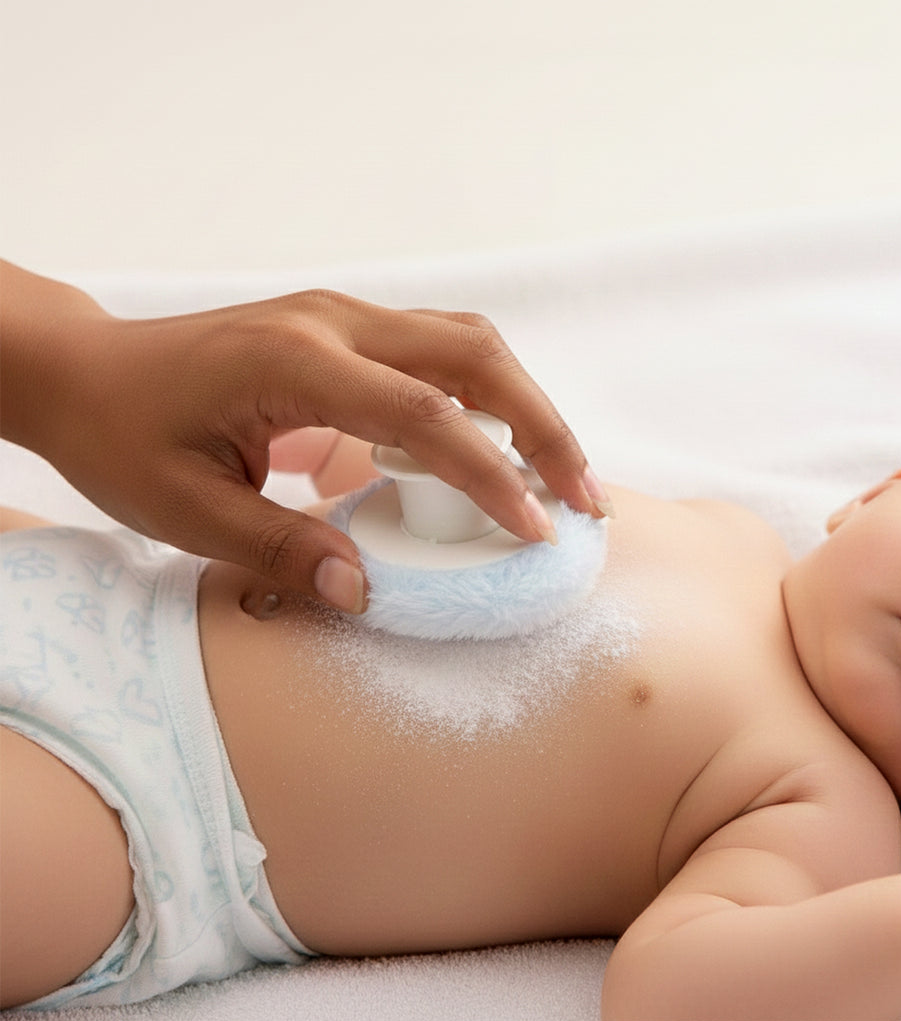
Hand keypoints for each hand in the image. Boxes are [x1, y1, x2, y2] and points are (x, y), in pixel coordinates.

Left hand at [2, 264, 608, 611]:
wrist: (85, 372)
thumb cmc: (123, 435)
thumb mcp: (185, 510)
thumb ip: (281, 549)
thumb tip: (366, 591)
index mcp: (294, 362)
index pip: (425, 415)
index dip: (492, 475)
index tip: (539, 528)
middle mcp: (332, 324)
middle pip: (475, 355)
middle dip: (543, 426)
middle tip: (584, 496)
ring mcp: (342, 318)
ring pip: (467, 344)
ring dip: (524, 407)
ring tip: (557, 477)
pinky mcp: (345, 332)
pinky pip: (437, 353)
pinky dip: (481, 400)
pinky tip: (489, 452)